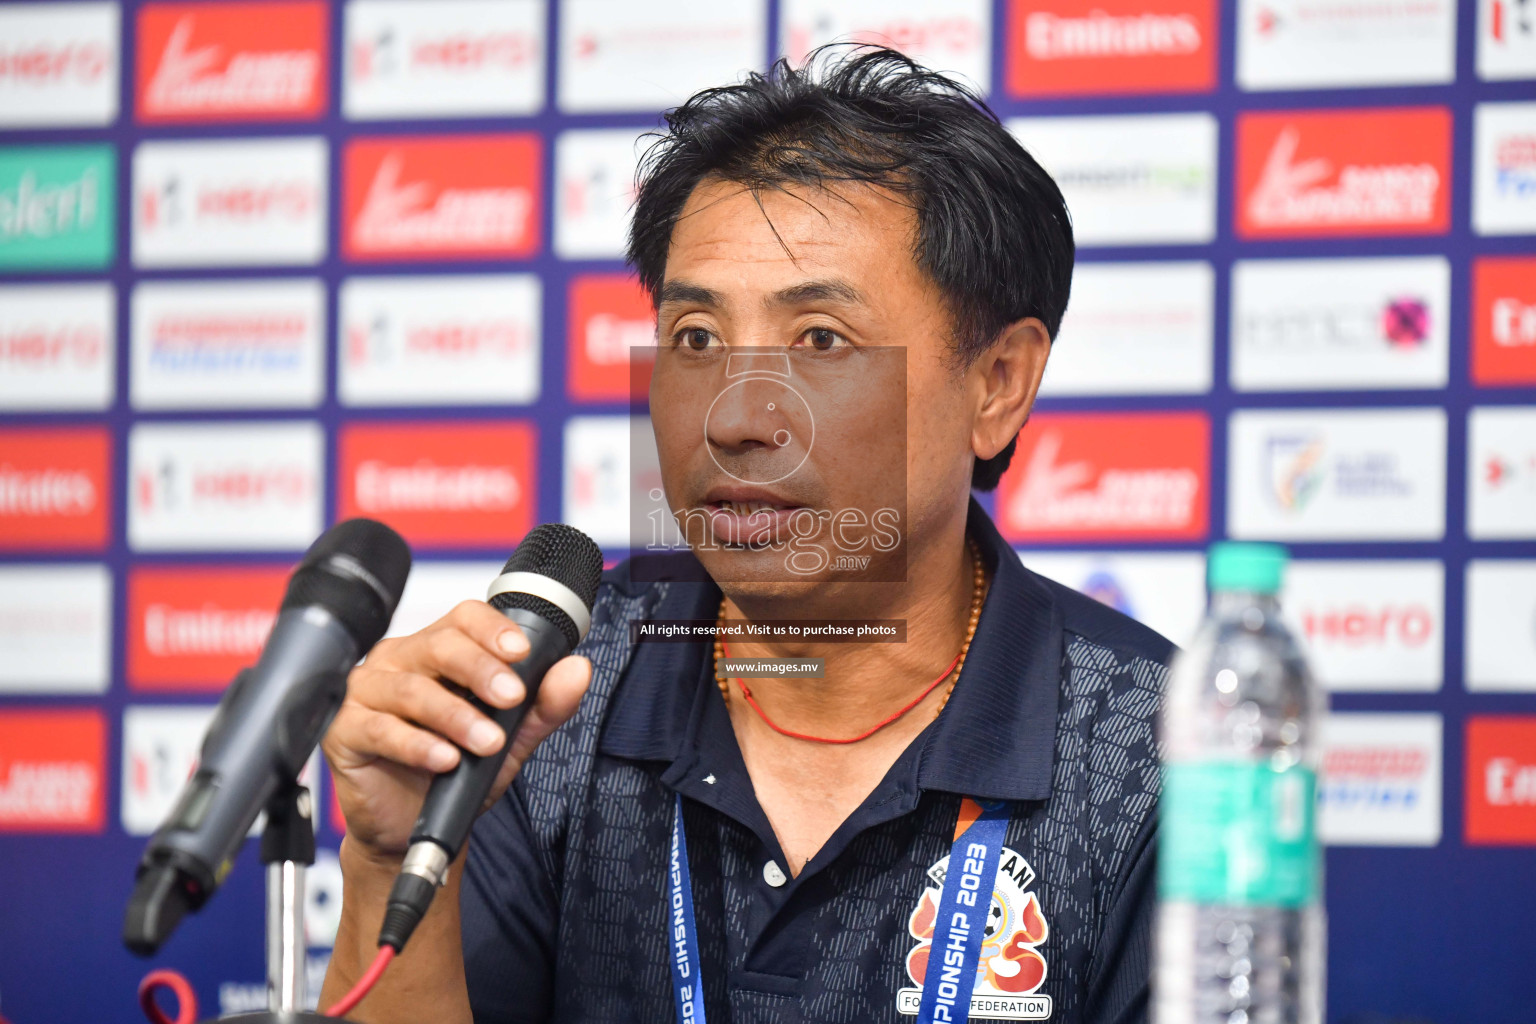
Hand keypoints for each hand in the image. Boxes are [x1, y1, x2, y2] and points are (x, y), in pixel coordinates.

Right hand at [322, 600, 591, 857]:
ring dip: (456, 716)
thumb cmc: (456, 772)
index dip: (493, 629)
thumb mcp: (511, 739)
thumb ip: (543, 705)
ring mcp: (367, 692)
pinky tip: (444, 759)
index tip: (521, 652)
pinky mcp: (343, 730)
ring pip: (412, 690)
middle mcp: (399, 661)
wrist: (412, 825)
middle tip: (510, 697)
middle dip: (480, 670)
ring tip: (486, 742)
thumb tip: (577, 669)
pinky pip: (380, 729)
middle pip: (439, 646)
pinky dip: (417, 745)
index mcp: (437, 650)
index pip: (464, 618)